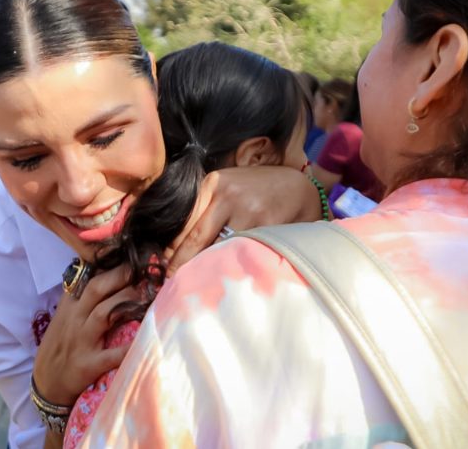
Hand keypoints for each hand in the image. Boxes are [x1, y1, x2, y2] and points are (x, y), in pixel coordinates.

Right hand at [32, 267, 140, 405]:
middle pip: (96, 289)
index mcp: (70, 306)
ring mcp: (81, 342)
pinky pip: (111, 355)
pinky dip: (128, 348)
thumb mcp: (65, 316)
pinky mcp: (88, 365)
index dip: (110, 265)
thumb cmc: (62, 345)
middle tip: (145, 267)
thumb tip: (104, 269)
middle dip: (121, 275)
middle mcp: (75, 319)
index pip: (88, 278)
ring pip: (104, 314)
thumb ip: (83, 295)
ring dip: (127, 301)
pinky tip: (147, 340)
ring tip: (149, 294)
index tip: (132, 255)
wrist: (47, 383)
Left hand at [165, 166, 320, 273]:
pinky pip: (243, 251)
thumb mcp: (230, 189)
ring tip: (199, 284)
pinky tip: (230, 276)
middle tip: (173, 282)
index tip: (167, 266)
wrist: (300, 187)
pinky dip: (234, 265)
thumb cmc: (259, 191)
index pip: (184, 222)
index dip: (174, 249)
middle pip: (196, 238)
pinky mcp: (266, 223)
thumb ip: (206, 209)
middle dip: (183, 264)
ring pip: (218, 248)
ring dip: (208, 268)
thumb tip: (176, 246)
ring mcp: (247, 208)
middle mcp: (226, 194)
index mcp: (213, 183)